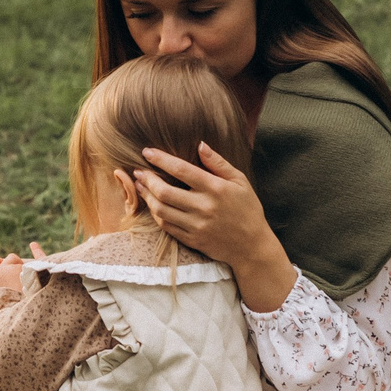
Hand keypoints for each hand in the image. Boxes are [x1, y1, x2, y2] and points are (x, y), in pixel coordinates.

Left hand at [133, 144, 297, 311]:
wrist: (251, 246)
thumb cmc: (247, 209)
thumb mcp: (240, 181)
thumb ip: (218, 163)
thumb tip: (200, 145)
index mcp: (216, 189)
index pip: (181, 169)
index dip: (161, 159)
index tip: (147, 151)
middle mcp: (204, 207)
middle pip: (164, 191)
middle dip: (147, 179)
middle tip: (139, 171)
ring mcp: (196, 226)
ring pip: (161, 210)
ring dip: (147, 196)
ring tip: (140, 186)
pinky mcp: (192, 240)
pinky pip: (166, 226)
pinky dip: (156, 214)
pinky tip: (153, 204)